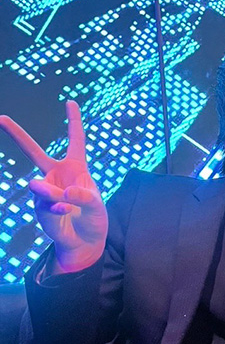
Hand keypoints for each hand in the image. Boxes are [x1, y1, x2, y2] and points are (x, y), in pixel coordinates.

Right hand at [0, 101, 106, 273]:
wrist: (85, 241)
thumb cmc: (94, 219)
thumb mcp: (96, 205)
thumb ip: (82, 195)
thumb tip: (60, 191)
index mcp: (76, 168)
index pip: (75, 140)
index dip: (73, 121)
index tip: (71, 101)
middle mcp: (57, 175)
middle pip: (34, 151)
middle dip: (17, 134)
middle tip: (1, 118)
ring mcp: (45, 189)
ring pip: (42, 185)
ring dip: (54, 195)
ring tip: (66, 205)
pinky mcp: (39, 205)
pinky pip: (43, 201)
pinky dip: (56, 207)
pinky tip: (63, 212)